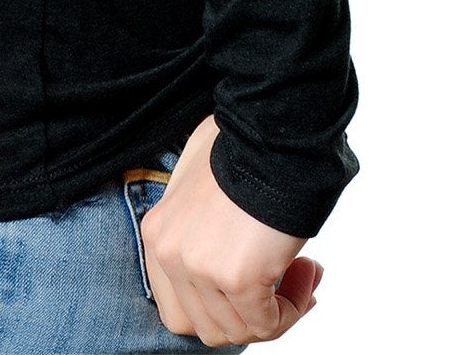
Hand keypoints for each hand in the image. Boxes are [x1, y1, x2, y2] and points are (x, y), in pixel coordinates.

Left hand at [136, 115, 323, 345]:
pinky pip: (267, 324)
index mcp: (158, 235)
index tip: (253, 289)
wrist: (271, 134)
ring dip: (278, 309)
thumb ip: (195, 226)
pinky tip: (308, 271)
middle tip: (284, 286)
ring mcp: (201, 269)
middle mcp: (170, 255)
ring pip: (239, 330)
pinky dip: (293, 307)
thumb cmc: (243, 149)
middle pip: (207, 326)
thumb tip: (222, 254)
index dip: (220, 307)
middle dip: (250, 314)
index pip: (177, 309)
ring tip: (303, 272)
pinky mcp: (238, 279)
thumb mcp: (198, 183)